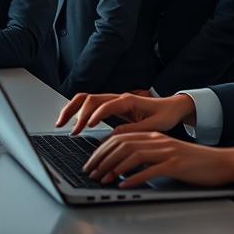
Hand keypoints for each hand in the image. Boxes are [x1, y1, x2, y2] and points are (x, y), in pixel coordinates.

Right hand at [55, 92, 194, 135]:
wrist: (172, 107)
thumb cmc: (165, 115)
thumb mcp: (154, 126)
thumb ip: (135, 130)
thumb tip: (114, 136)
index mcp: (128, 101)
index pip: (105, 105)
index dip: (94, 115)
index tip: (86, 127)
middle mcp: (117, 98)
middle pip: (89, 99)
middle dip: (76, 112)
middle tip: (68, 129)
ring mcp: (112, 100)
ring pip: (86, 99)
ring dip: (72, 110)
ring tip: (61, 123)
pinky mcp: (111, 106)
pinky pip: (89, 105)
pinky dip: (77, 111)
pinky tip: (71, 122)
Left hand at [84, 132, 233, 188]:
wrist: (220, 163)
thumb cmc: (192, 162)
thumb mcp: (165, 153)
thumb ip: (146, 156)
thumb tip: (122, 166)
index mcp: (153, 136)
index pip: (120, 138)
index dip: (102, 150)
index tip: (91, 162)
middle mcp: (157, 141)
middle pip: (122, 145)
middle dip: (102, 159)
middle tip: (91, 172)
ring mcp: (166, 152)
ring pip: (132, 155)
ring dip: (114, 168)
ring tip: (103, 180)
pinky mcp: (175, 165)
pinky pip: (150, 170)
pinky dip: (134, 178)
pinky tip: (125, 186)